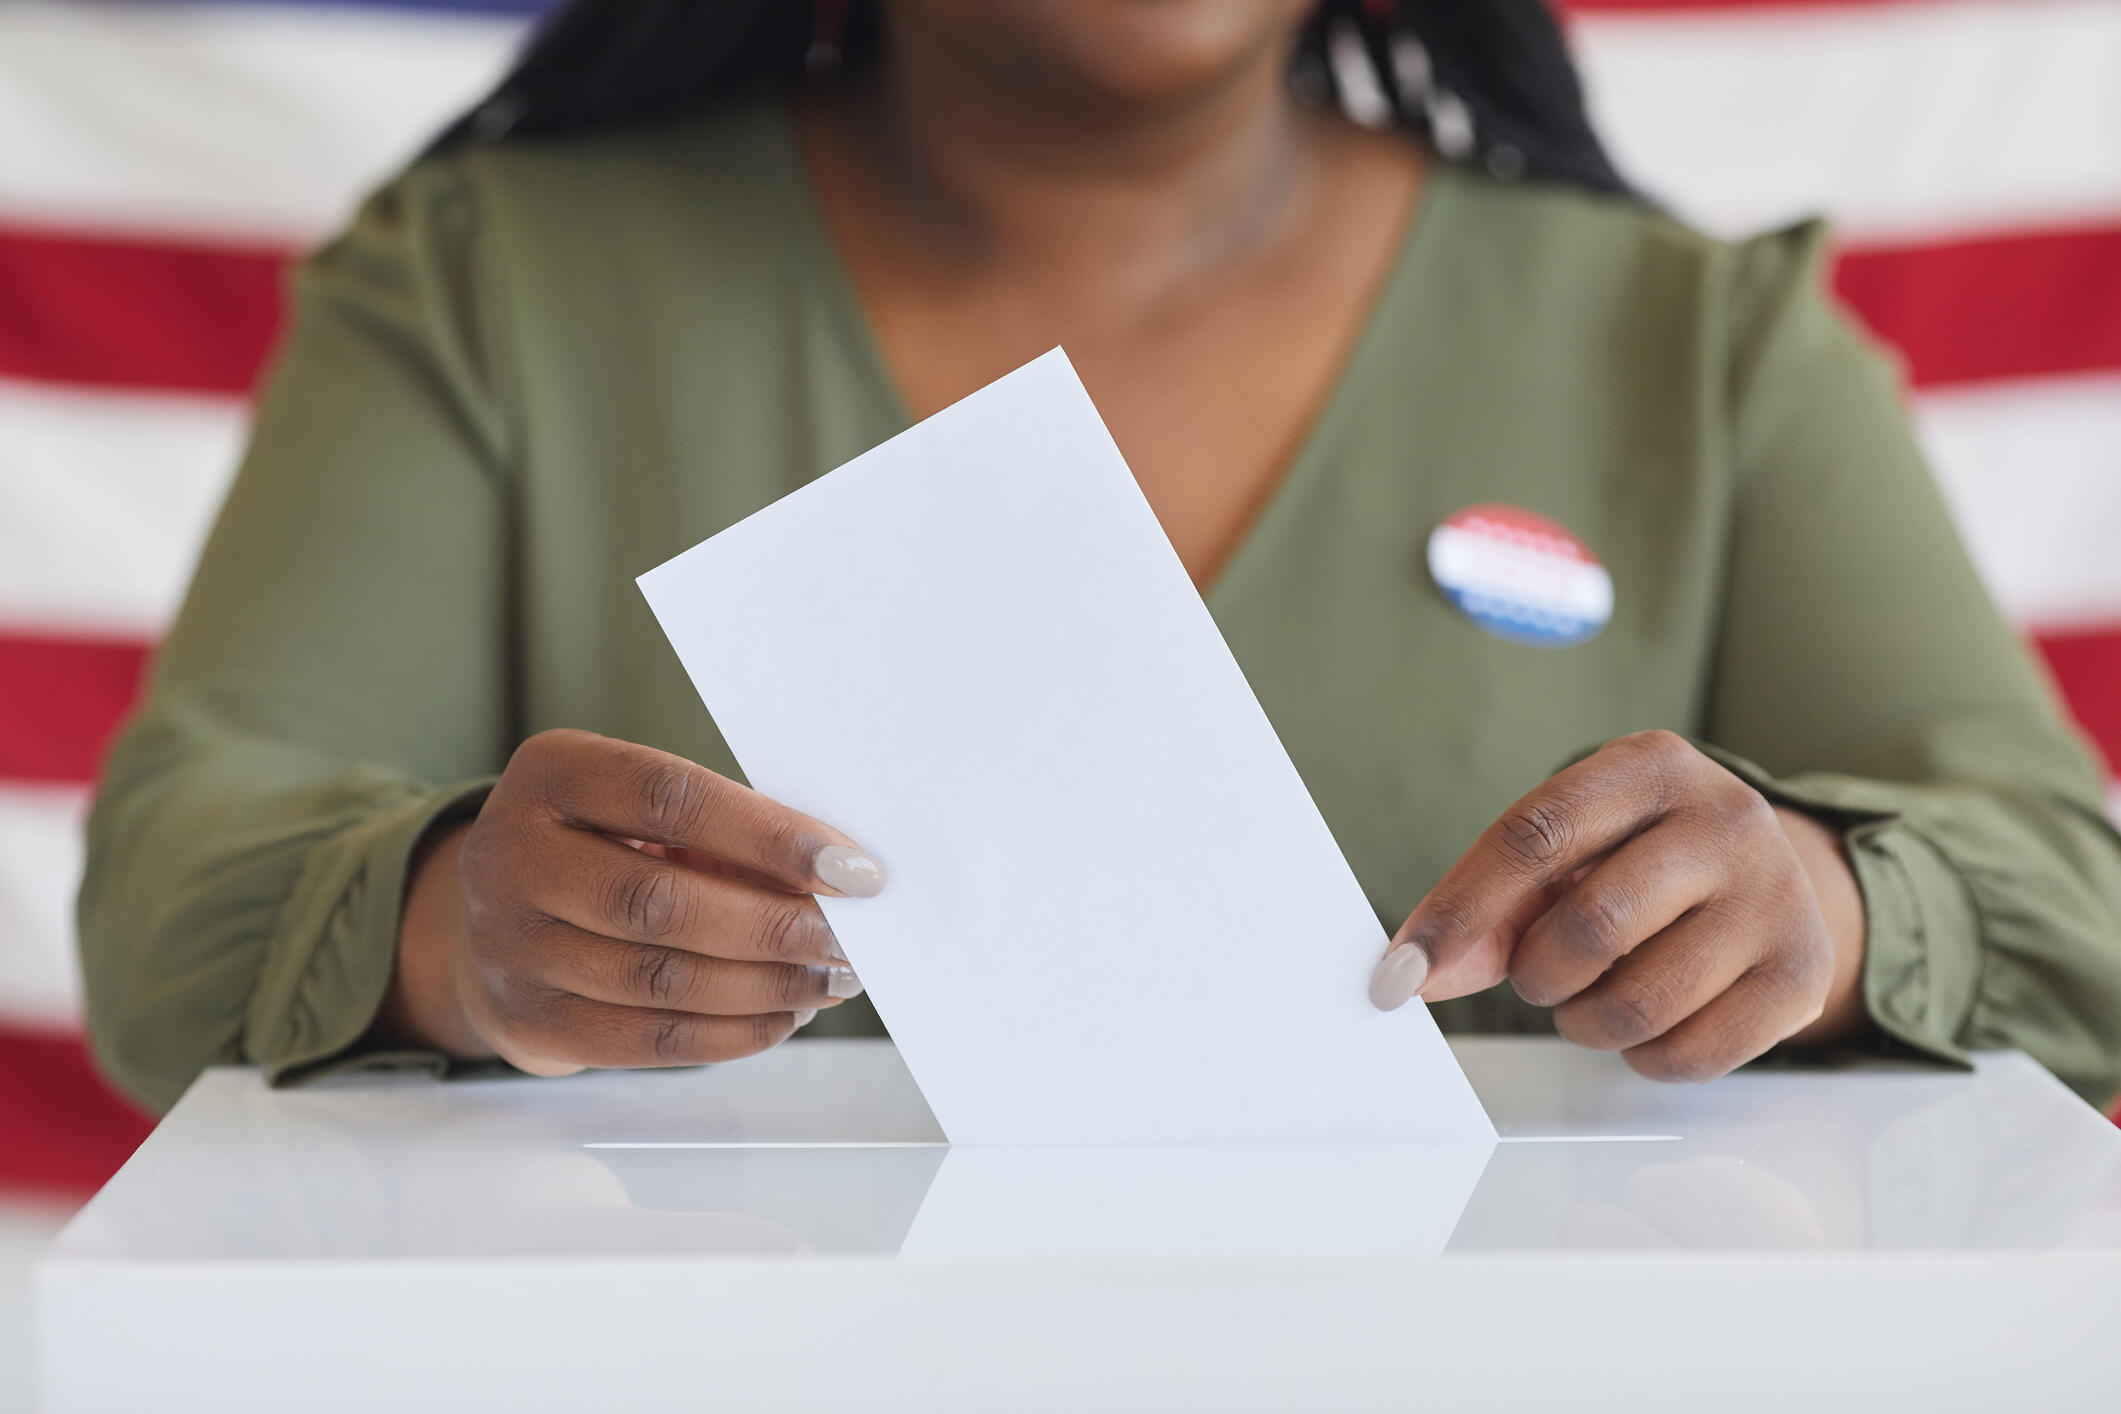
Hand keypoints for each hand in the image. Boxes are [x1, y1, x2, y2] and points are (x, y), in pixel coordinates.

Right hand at [380, 729, 884, 1074]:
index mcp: (551, 774)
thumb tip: (837, 879)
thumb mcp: (640, 811)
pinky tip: (784, 1015)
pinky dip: (733, 1033)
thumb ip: (722, 832)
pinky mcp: (532, 1021)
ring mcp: (511, 946)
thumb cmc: (603, 848)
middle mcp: (512, 856)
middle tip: (848, 938)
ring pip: (659, 980)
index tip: (852, 868)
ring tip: (832, 979)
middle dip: (773, 924)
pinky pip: (649, 1041)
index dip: (767, 836)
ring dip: (766, 985)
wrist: (495, 920)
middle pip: (659, 902)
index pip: (669, 799)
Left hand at [1367, 730, 1866, 1081]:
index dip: (1458, 910)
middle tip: (1538, 978)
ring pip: (1639, 1001)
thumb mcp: (1568, 854)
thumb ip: (1489, 909)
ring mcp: (1775, 895)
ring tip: (1588, 1000)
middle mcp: (1725, 819)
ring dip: (1584, 1023)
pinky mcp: (1800, 974)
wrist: (1767, 877)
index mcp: (1649, 767)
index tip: (1399, 973)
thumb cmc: (1639, 861)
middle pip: (1589, 925)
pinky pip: (1689, 1053)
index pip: (1533, 837)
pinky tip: (1646, 1024)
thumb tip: (1414, 975)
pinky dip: (1642, 1056)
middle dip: (1537, 975)